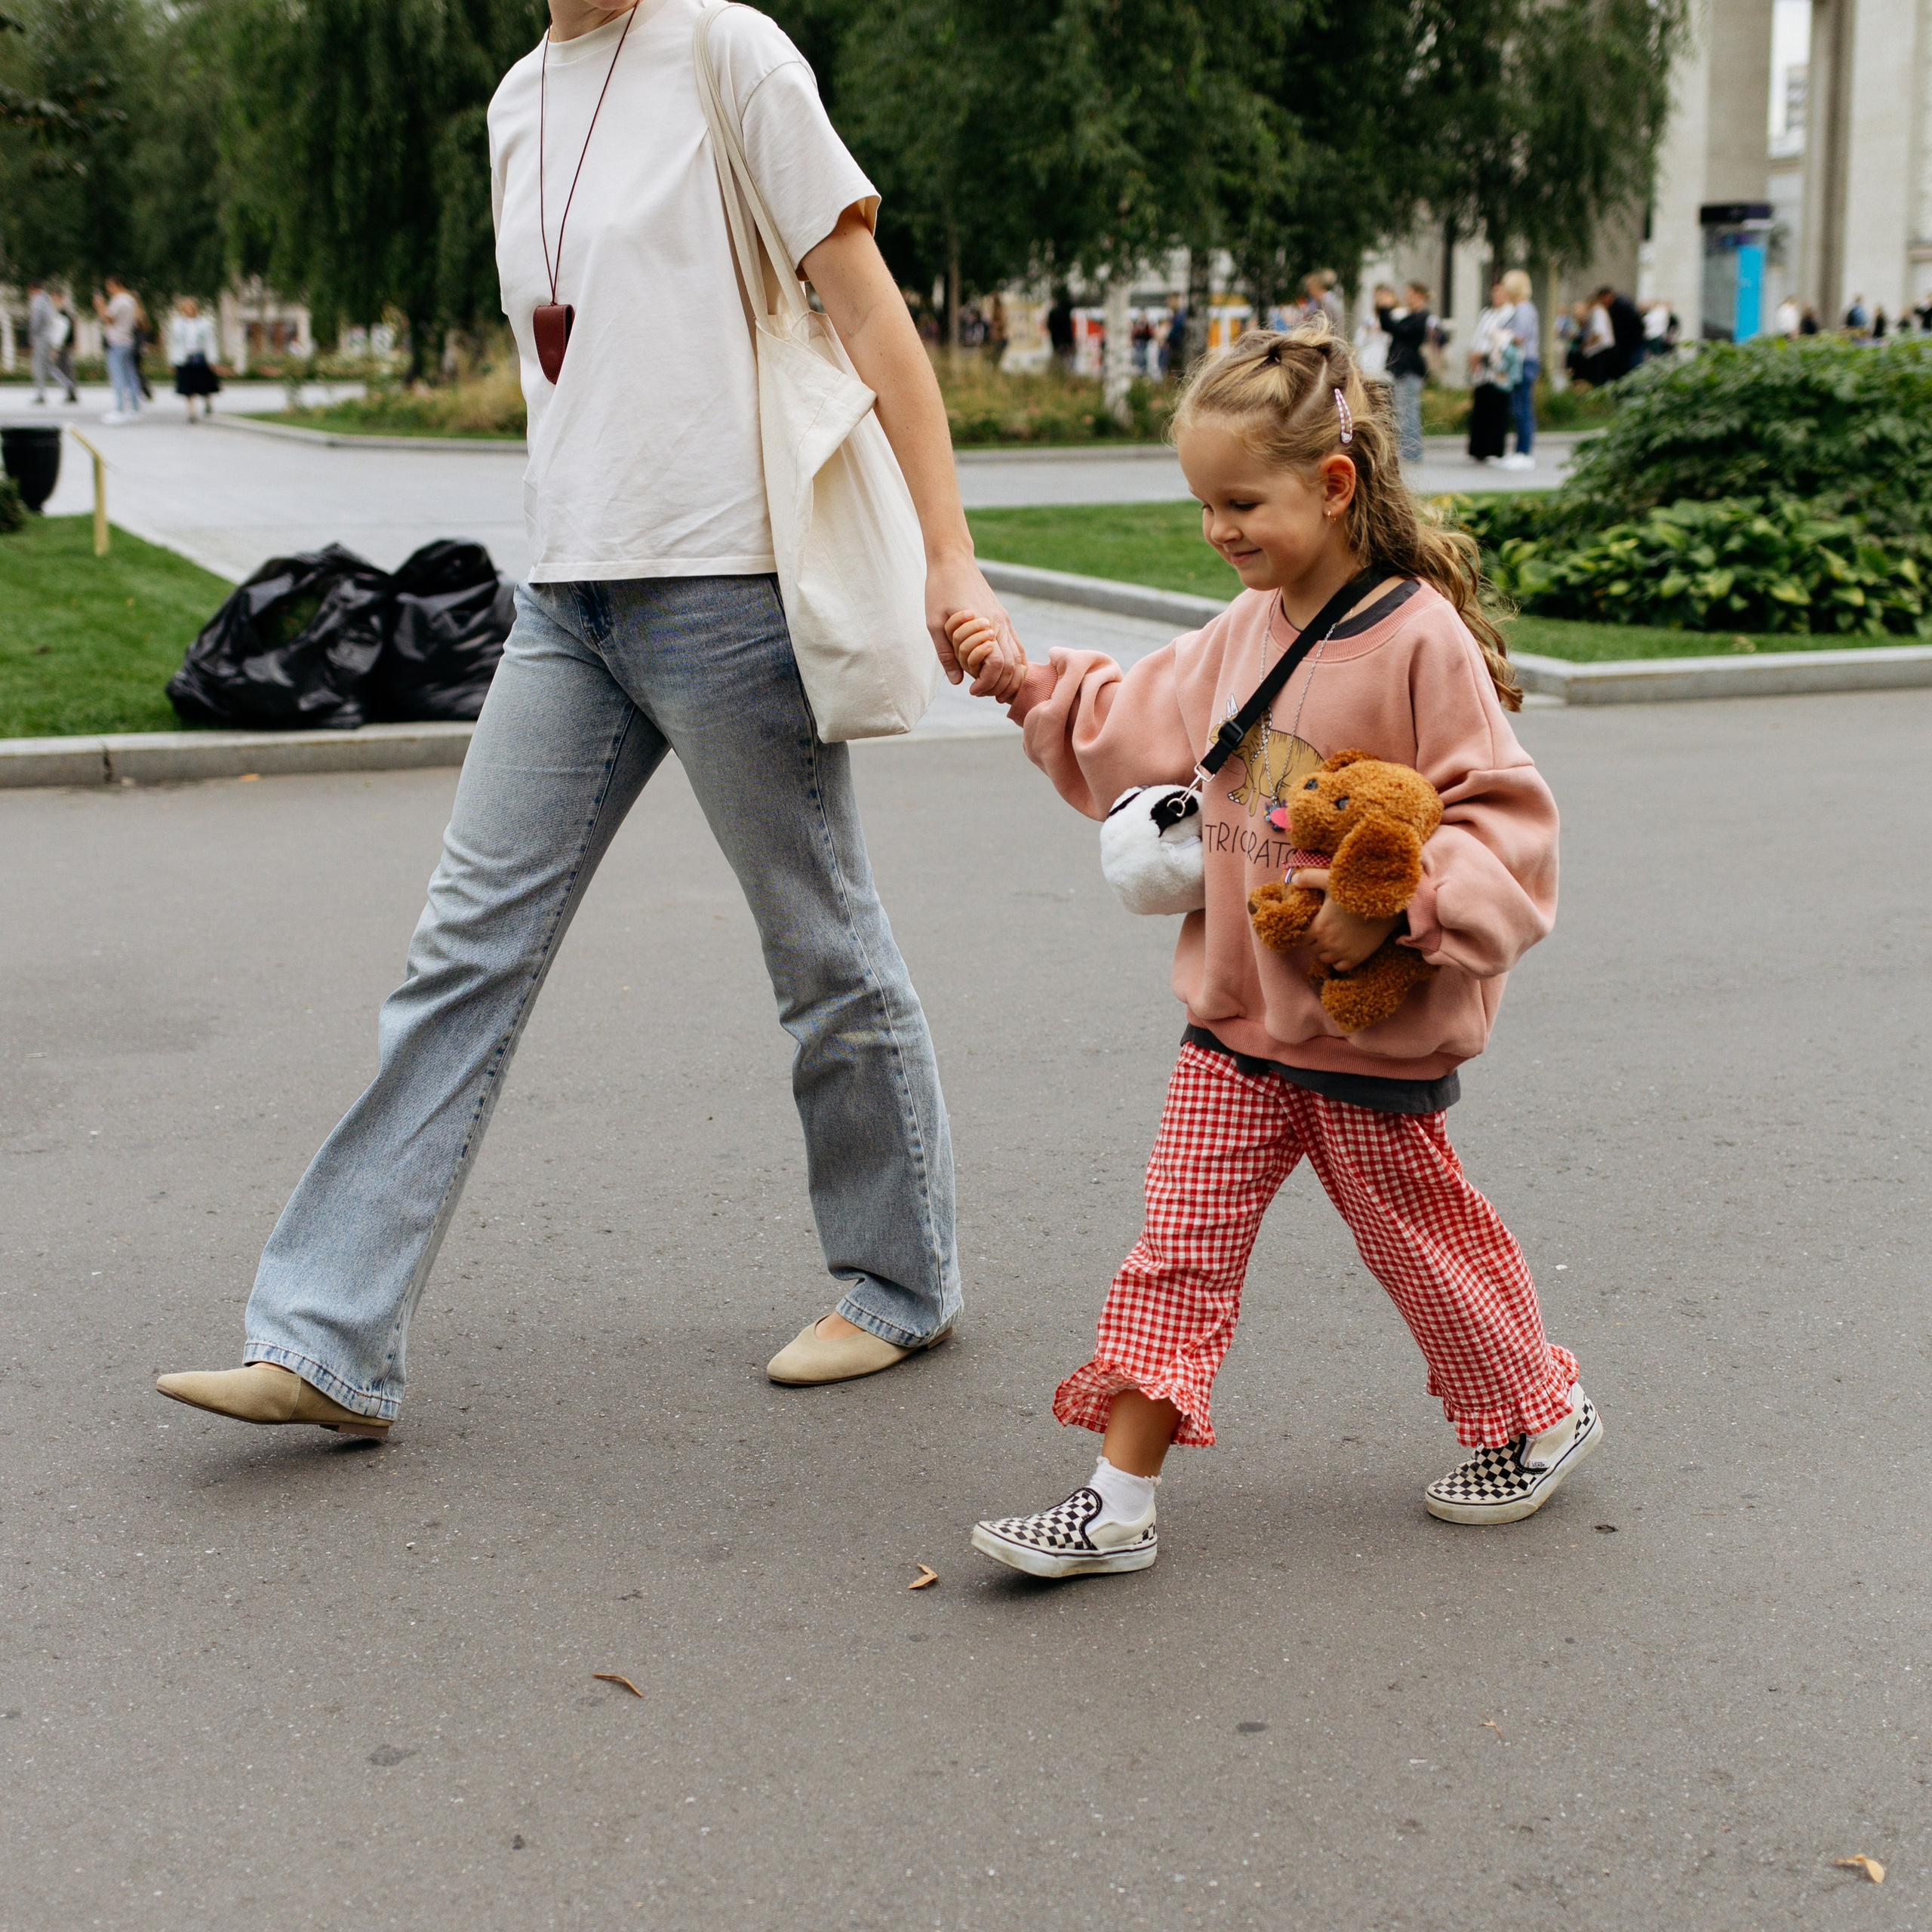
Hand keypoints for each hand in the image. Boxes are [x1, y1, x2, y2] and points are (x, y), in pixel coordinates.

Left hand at [927, 552, 1021, 688]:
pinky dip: (1016, 664)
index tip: (972, 690)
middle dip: (999, 686)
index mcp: (984, 625)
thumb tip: (957, 681)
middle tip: (980, 693)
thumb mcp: (933, 622)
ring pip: (1019, 658)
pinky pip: (1017, 646)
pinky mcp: (1004, 618)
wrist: (953, 560)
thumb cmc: (940, 589)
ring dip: (1010, 678)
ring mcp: (1005, 621)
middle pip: (1012, 666)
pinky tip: (1007, 675)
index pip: (997, 664)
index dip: (987, 682)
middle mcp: (1000, 624)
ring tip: (994, 690)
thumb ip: (945, 653)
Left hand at [1294, 870, 1401, 971]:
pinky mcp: (1356, 959)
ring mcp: (1342, 952)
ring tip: (1334, 938)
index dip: (1305, 933)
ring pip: (1324, 958)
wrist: (1386, 905)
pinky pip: (1339, 967)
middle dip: (1316, 941)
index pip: (1301, 939)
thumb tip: (1293, 879)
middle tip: (1325, 930)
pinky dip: (1339, 960)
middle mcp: (1328, 943)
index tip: (1312, 927)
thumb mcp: (1331, 880)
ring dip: (1326, 951)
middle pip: (1313, 949)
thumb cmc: (1356, 891)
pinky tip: (1343, 948)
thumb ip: (1310, 878)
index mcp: (1318, 927)